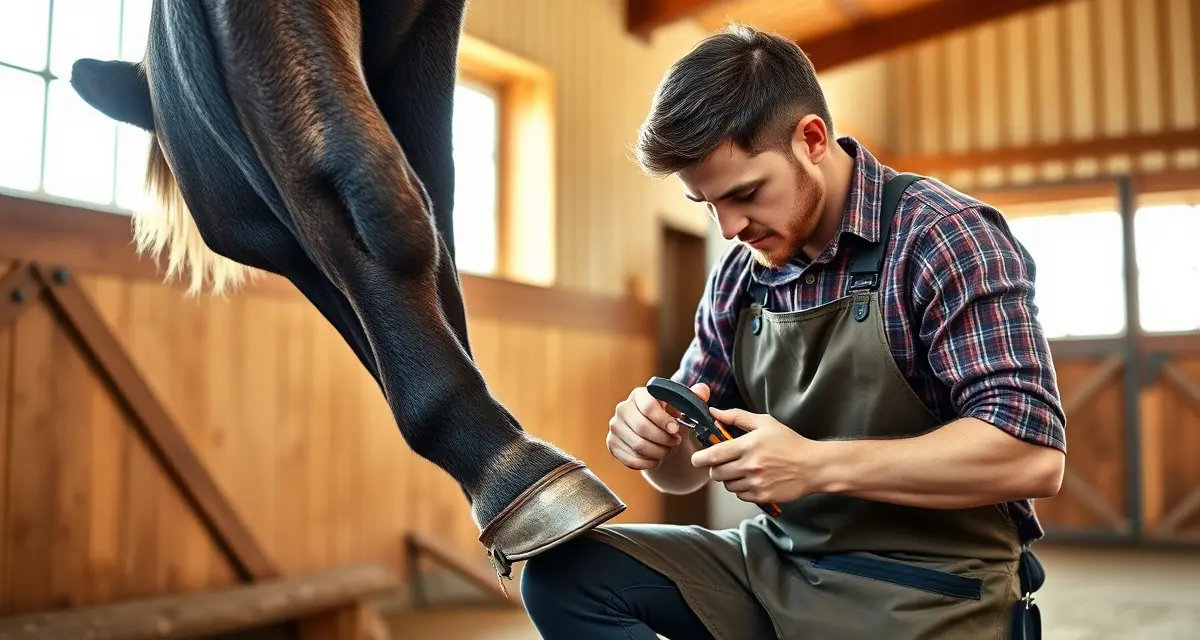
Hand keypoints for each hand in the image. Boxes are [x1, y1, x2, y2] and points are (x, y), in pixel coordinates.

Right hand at [607, 382, 709, 470]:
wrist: (655, 432)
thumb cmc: (671, 417)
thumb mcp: (683, 406)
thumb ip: (695, 396)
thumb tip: (702, 390)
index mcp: (640, 394)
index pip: (648, 406)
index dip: (663, 420)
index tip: (676, 430)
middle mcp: (623, 408)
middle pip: (642, 428)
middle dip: (663, 439)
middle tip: (676, 442)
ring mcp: (615, 427)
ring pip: (638, 446)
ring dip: (658, 452)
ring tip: (668, 450)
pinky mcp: (612, 444)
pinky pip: (631, 459)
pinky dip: (648, 463)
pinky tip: (657, 460)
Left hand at [691, 407, 826, 504]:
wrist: (813, 466)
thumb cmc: (789, 442)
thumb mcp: (765, 423)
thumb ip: (736, 417)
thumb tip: (714, 412)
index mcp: (749, 445)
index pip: (714, 455)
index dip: (700, 458)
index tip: (697, 458)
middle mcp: (750, 466)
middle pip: (716, 473)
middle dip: (715, 468)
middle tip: (724, 462)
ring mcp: (756, 483)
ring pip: (727, 485)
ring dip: (729, 478)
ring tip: (743, 469)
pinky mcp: (762, 496)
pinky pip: (740, 495)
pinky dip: (741, 488)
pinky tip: (753, 479)